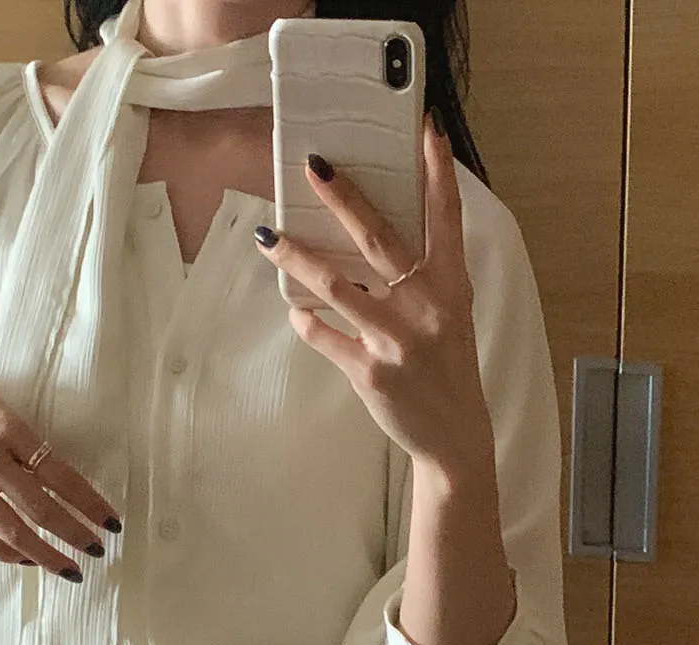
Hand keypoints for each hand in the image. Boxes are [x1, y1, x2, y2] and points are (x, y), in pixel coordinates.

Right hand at [0, 351, 121, 578]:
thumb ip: (24, 441)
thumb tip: (60, 481)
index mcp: (8, 427)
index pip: (61, 475)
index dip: (89, 503)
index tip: (111, 522)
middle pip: (41, 509)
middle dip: (75, 534)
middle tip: (97, 550)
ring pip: (12, 531)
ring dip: (46, 555)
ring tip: (70, 569)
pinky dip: (7, 553)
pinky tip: (27, 559)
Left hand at [254, 112, 495, 474]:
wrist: (453, 437)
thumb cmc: (446, 368)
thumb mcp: (449, 315)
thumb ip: (422, 277)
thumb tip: (369, 238)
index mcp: (451, 286)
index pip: (446, 217)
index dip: (437, 172)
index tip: (424, 129)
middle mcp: (426, 306)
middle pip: (378, 239)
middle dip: (344, 198)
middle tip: (313, 166)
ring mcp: (397, 340)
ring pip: (337, 285)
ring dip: (298, 257)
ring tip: (268, 237)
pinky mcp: (371, 373)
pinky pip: (324, 336)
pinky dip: (305, 321)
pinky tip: (295, 310)